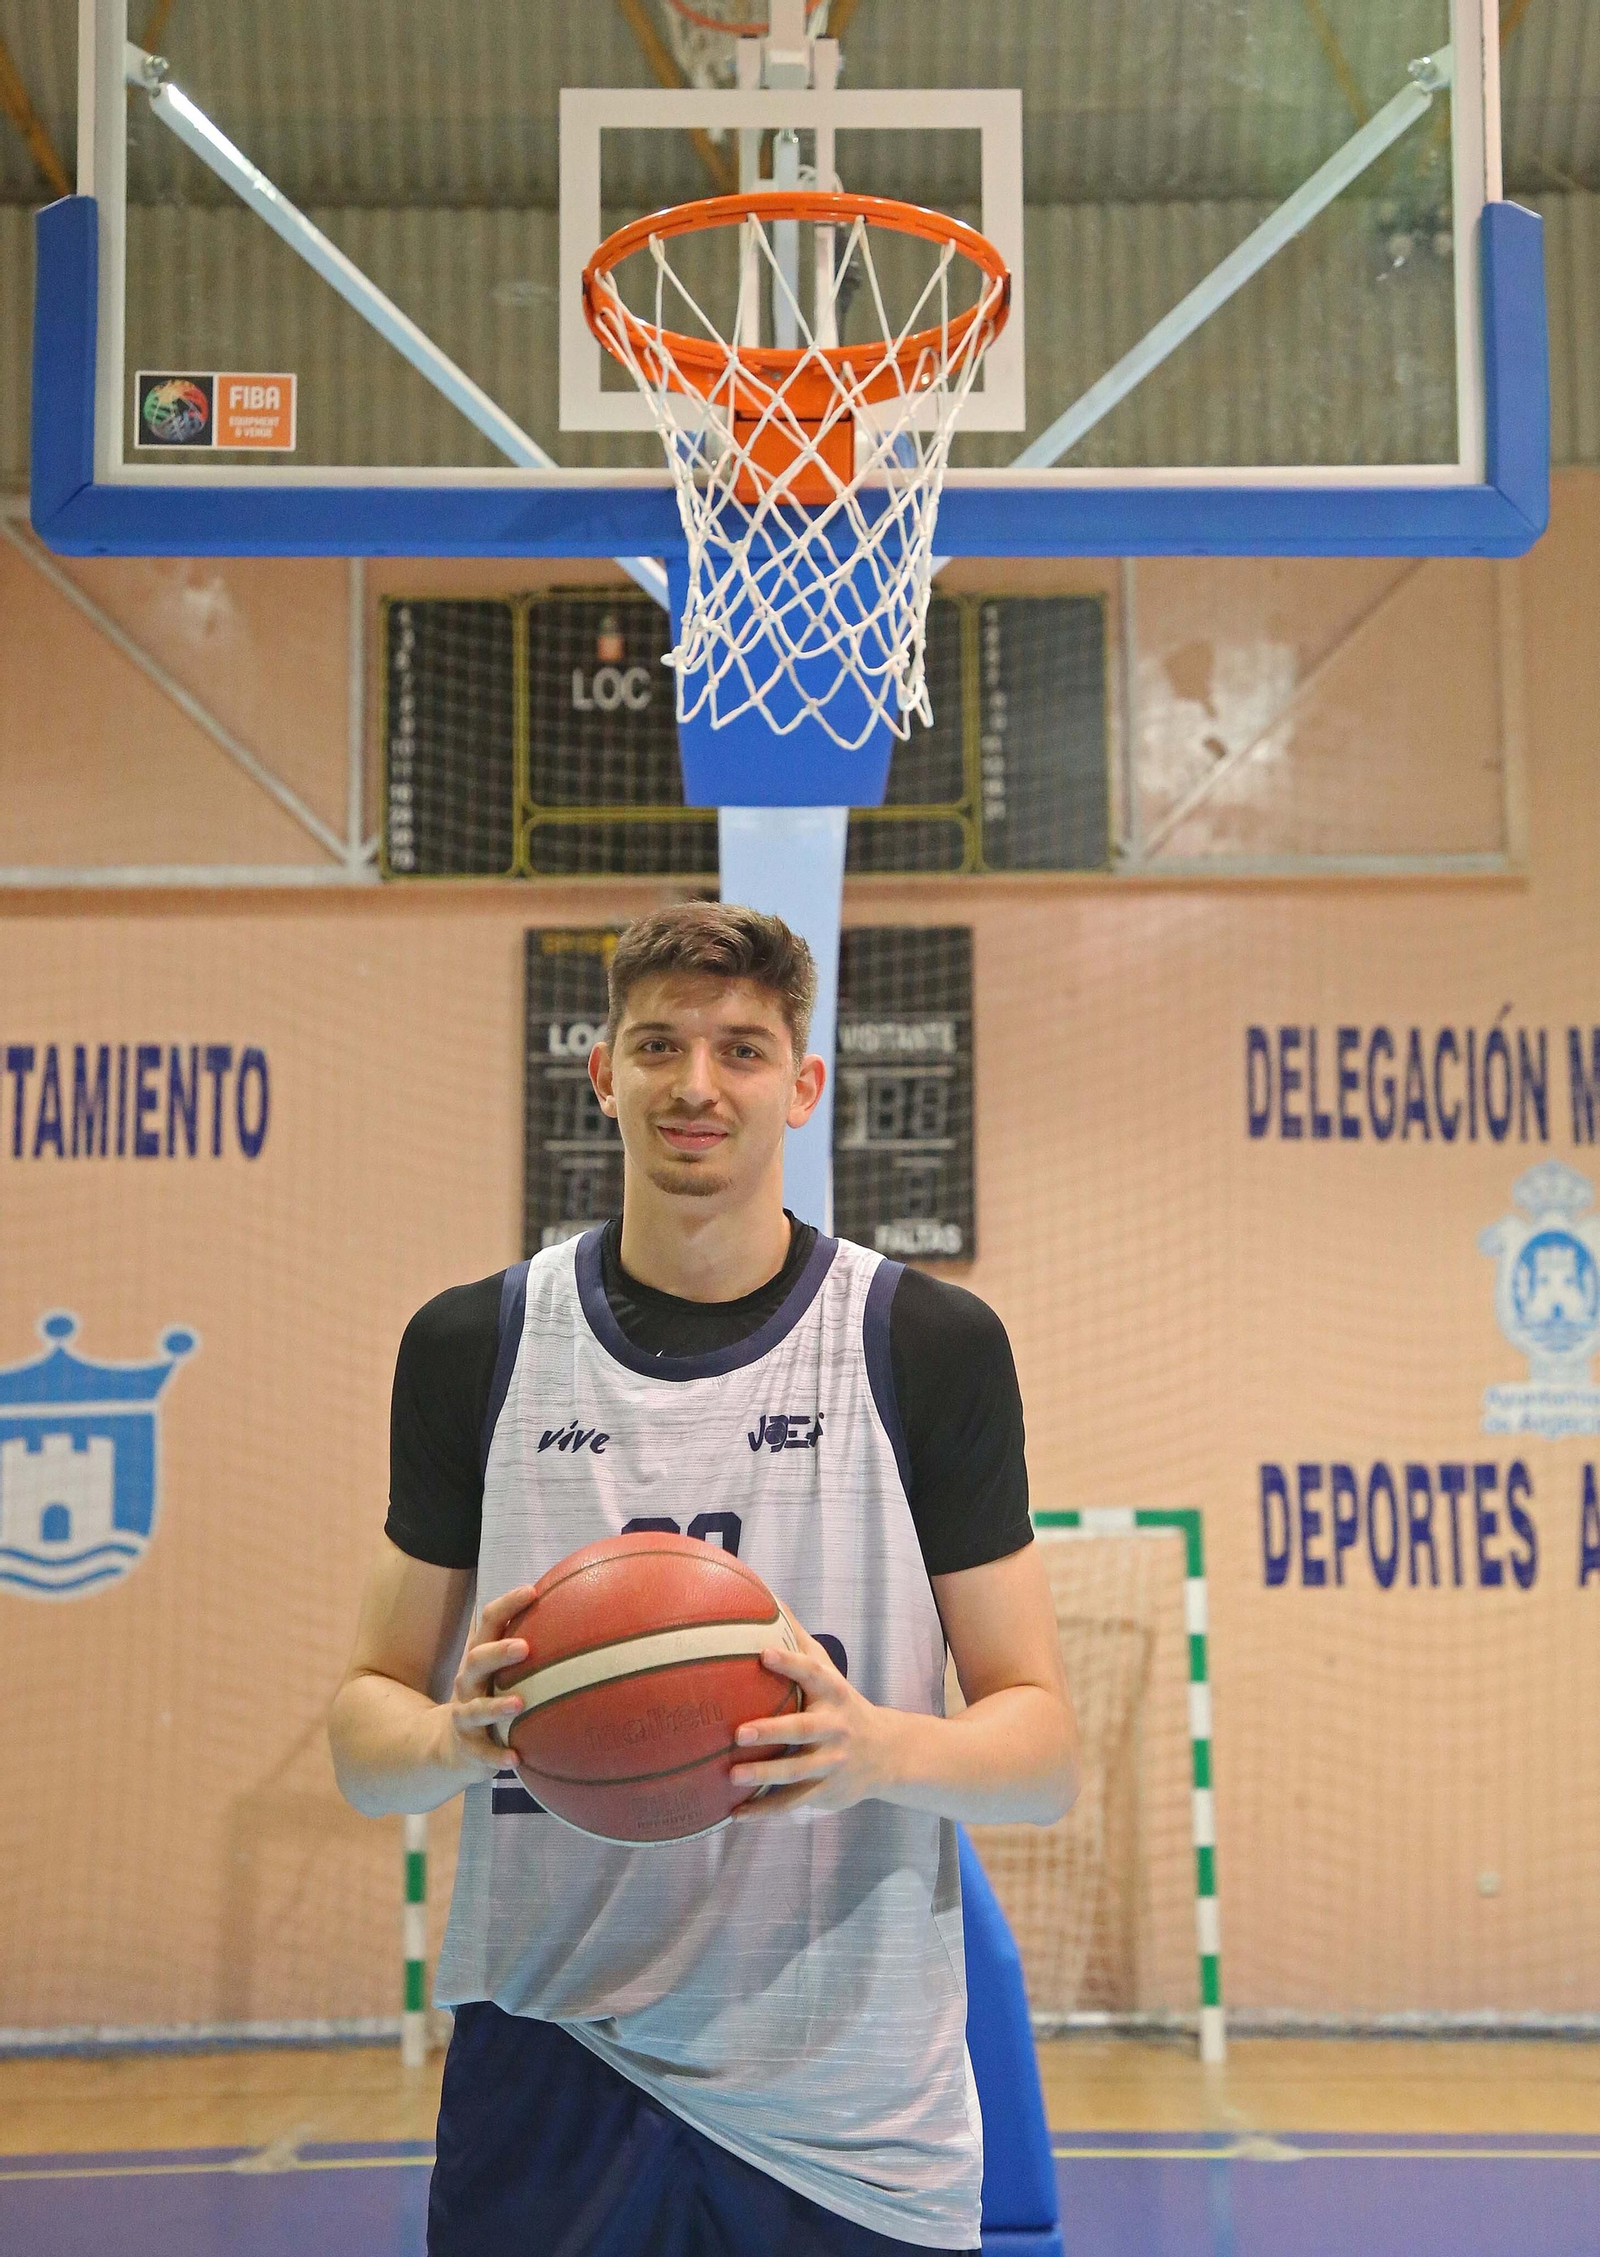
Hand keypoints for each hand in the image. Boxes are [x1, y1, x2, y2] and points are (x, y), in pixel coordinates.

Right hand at [438, 1583, 538, 1777]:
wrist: (453, 1745)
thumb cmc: (491, 1695)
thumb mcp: (503, 1672)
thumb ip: (533, 1648)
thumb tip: (586, 1618)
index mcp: (481, 1657)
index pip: (489, 1622)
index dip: (507, 1604)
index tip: (532, 1591)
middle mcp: (468, 1682)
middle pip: (477, 1659)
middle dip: (499, 1652)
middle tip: (525, 1647)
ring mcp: (465, 1715)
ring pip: (475, 1708)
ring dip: (496, 1706)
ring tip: (520, 1703)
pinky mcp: (469, 1747)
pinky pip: (482, 1753)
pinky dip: (497, 1756)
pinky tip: (516, 1758)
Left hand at [729, 1619, 900, 1819]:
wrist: (887, 1754)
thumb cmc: (841, 1704)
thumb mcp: (829, 1673)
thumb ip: (799, 1641)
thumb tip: (768, 1599)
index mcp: (833, 1694)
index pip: (813, 1674)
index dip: (790, 1663)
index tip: (762, 1653)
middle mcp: (835, 1729)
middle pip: (804, 1731)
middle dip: (773, 1732)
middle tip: (739, 1733)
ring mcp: (831, 1764)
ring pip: (797, 1773)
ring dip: (764, 1777)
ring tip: (731, 1776)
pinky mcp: (826, 1791)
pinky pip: (792, 1804)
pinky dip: (765, 1811)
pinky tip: (735, 1814)